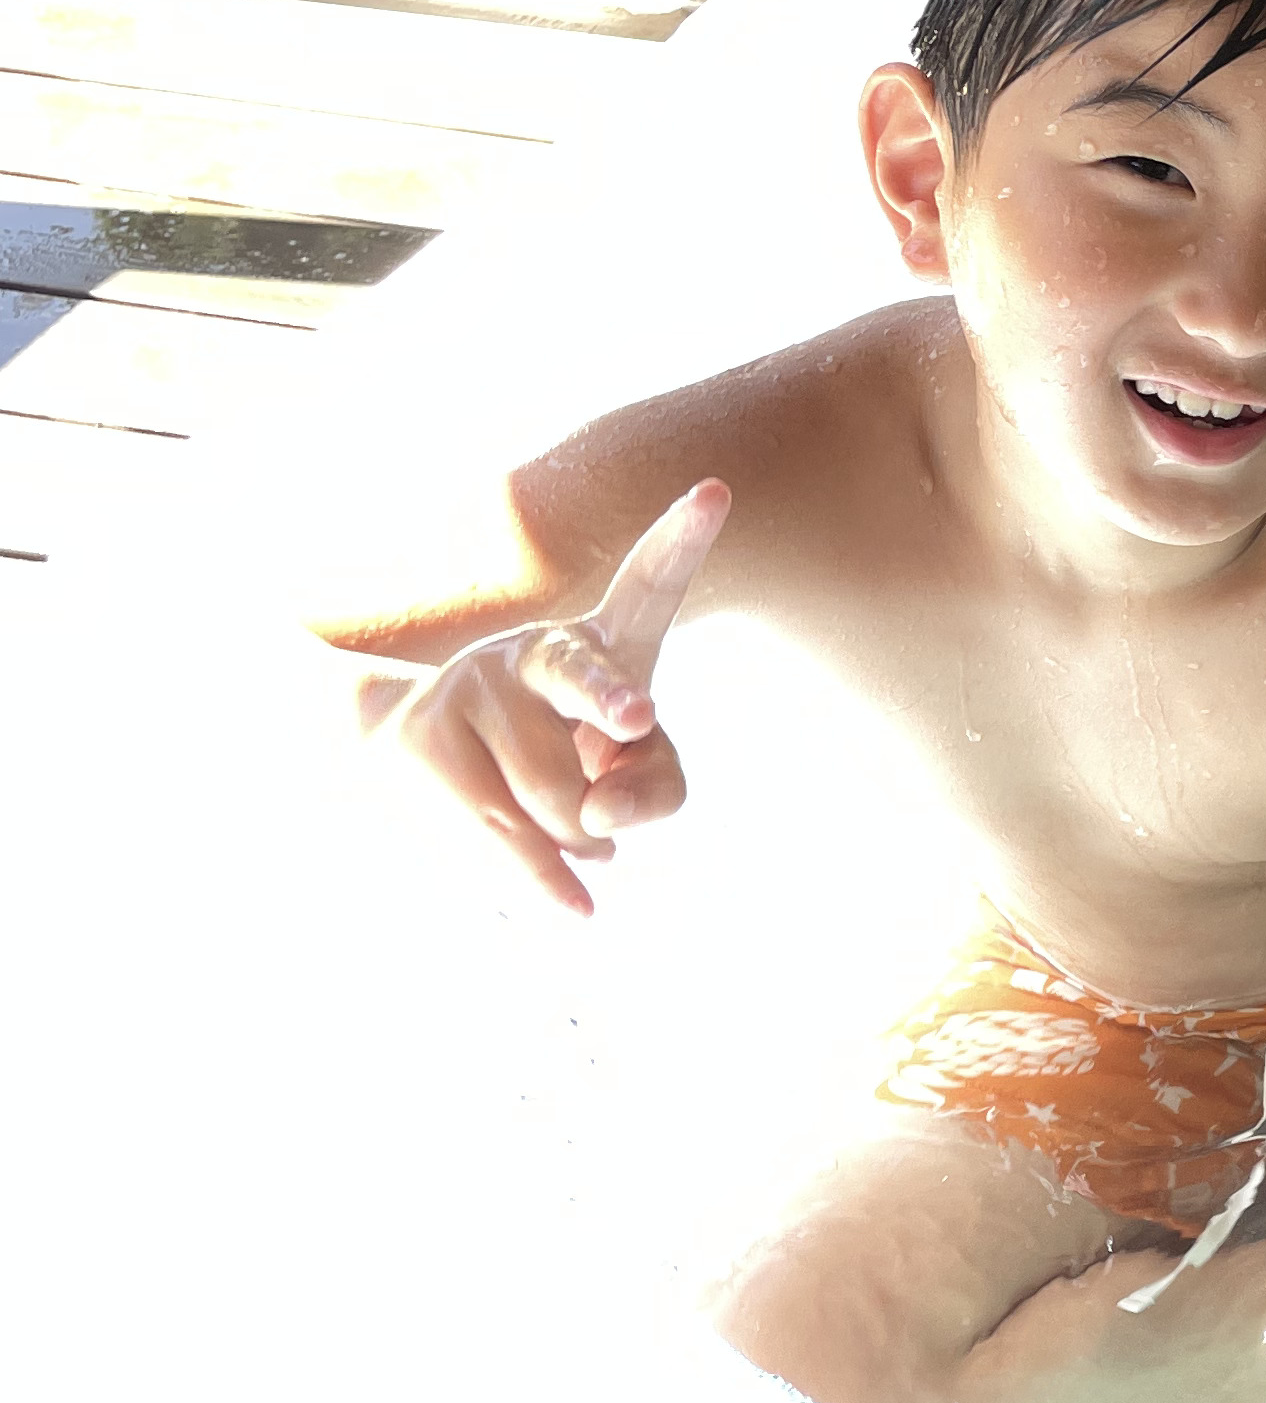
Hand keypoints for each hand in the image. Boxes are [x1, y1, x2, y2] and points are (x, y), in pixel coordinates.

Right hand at [382, 480, 725, 914]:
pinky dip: (549, 885)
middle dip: (609, 700)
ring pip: (563, 797)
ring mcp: (474, 688)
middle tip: (630, 718)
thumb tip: (599, 813)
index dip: (683, 539)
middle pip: (586, 678)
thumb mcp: (638, 771)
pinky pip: (509, 835)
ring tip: (562, 827)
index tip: (718, 490)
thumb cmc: (563, 767)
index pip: (651, 585)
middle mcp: (538, 652)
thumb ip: (657, 787)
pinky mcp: (426, 743)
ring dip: (579, 838)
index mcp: (605, 644)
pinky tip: (575, 912)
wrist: (411, 761)